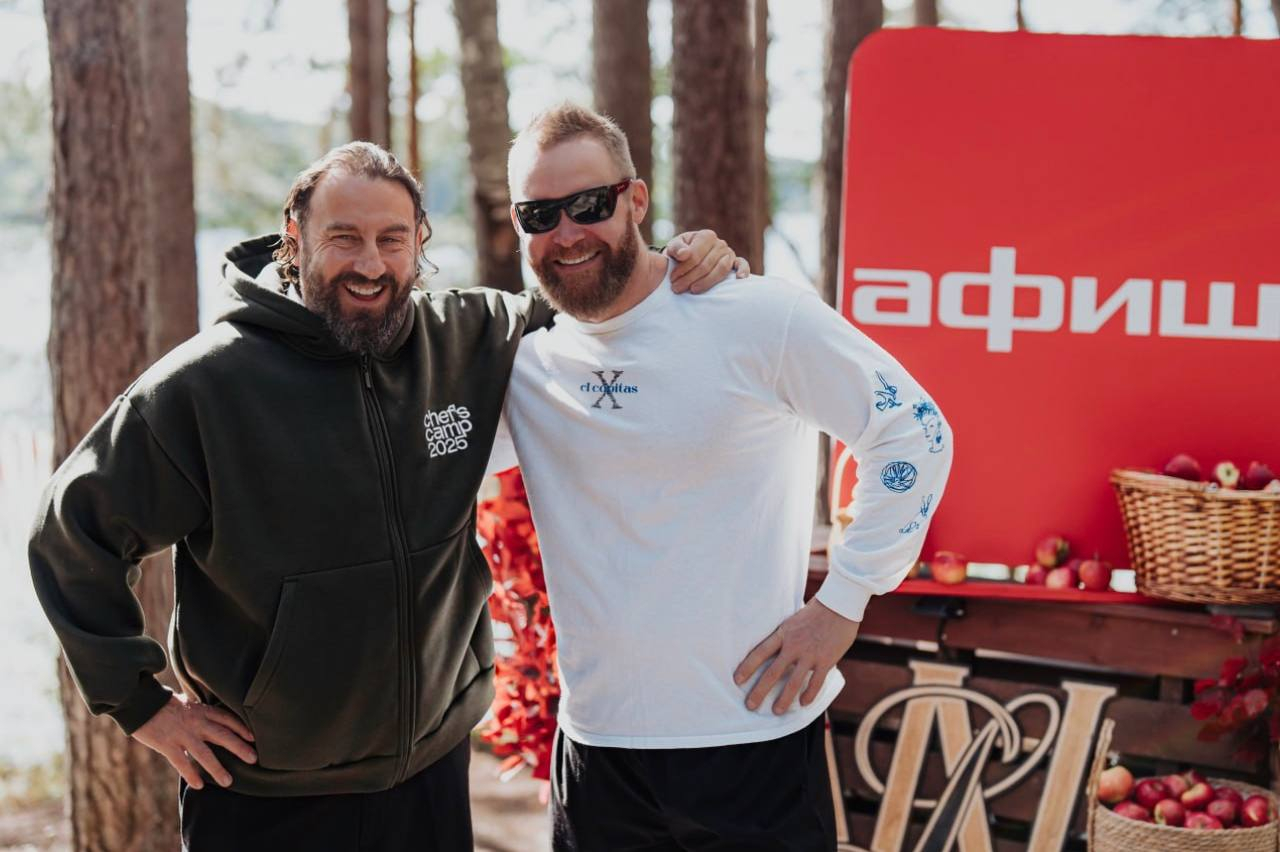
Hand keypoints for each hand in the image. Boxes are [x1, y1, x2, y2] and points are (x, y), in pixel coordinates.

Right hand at [132, 694, 256, 788]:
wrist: (139, 701)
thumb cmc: (161, 703)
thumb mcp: (185, 702)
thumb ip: (197, 711)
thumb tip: (207, 716)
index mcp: (201, 710)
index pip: (227, 719)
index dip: (241, 728)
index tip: (253, 737)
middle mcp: (196, 722)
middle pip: (222, 736)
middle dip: (239, 748)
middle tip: (254, 759)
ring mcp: (182, 734)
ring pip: (204, 754)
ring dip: (217, 768)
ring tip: (228, 781)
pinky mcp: (167, 744)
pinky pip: (182, 762)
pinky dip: (191, 774)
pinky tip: (199, 785)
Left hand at [664, 229, 750, 293]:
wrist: (688, 258)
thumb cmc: (680, 253)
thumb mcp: (674, 248)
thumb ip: (676, 248)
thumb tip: (684, 254)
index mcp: (706, 236)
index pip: (695, 255)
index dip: (683, 269)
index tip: (672, 280)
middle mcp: (720, 243)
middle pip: (706, 264)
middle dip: (690, 278)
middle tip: (677, 289)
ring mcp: (729, 253)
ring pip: (721, 269)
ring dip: (707, 282)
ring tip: (693, 290)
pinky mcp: (735, 262)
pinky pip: (742, 264)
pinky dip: (743, 270)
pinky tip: (739, 278)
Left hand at [733, 598, 859, 714]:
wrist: (840, 604)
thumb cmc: (815, 611)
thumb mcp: (793, 620)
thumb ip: (785, 636)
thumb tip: (775, 650)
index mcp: (783, 633)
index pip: (760, 652)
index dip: (747, 667)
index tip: (736, 680)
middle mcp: (794, 646)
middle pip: (772, 672)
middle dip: (759, 691)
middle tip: (750, 706)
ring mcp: (810, 654)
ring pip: (793, 682)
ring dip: (784, 699)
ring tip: (776, 711)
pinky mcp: (826, 660)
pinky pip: (816, 682)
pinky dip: (809, 695)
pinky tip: (803, 704)